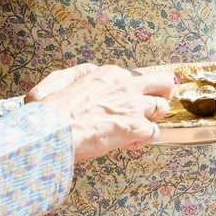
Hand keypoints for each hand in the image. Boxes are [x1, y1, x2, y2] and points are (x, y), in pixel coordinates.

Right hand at [29, 63, 168, 162]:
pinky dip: (143, 140)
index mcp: (110, 73)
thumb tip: (89, 72)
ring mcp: (134, 105)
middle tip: (151, 108)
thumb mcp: (61, 79)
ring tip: (136, 128)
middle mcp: (127, 85)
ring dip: (152, 119)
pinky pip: (154, 133)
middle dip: (160, 95)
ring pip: (162, 108)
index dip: (135, 91)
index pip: (137, 77)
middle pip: (163, 83)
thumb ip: (80, 74)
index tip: (127, 100)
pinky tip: (127, 142)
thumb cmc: (52, 111)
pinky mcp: (136, 126)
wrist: (52, 131)